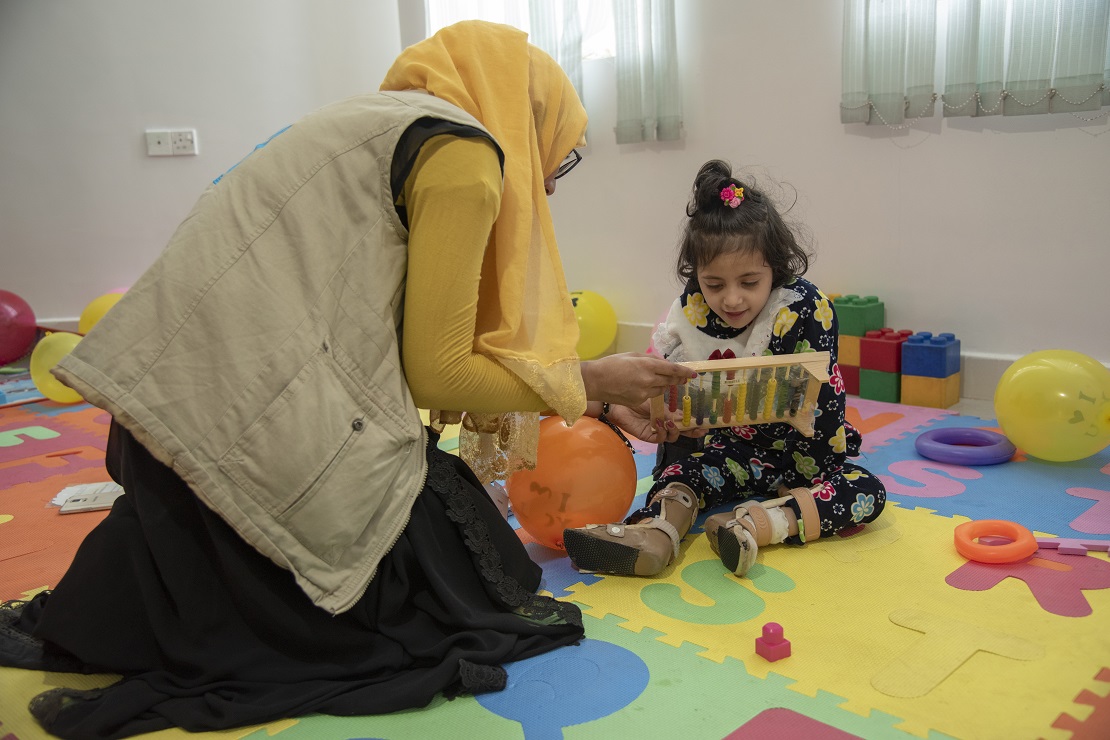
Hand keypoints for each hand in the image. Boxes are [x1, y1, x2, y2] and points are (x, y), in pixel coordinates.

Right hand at [580, 353, 696, 407]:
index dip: (685, 372)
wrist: (595, 381)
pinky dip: (650, 391)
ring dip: (662, 385)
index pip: (672, 369)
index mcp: (647, 365)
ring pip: (661, 390)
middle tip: (683, 378)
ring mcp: (644, 392)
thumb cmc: (611, 364)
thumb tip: (663, 363)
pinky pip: (650, 396)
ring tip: (655, 380)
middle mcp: (648, 379)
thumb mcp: (632, 355)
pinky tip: (641, 387)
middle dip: (677, 379)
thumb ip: (650, 359)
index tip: (693, 374)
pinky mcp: (638, 401)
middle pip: (670, 381)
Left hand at [607, 401, 707, 444]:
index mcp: (669, 413)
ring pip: (673, 437)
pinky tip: (659, 422)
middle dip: (692, 432)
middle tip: (700, 430)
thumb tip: (686, 413)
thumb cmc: (637, 399)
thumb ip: (670, 408)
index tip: (706, 424)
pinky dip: (662, 431)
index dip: (695, 423)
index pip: (685, 420)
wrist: (620, 403)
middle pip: (683, 431)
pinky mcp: (649, 436)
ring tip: (670, 421)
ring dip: (674, 430)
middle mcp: (665, 423)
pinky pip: (660, 438)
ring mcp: (658, 431)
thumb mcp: (657, 401)